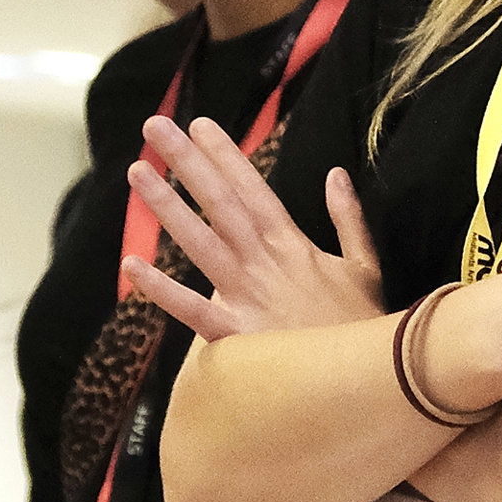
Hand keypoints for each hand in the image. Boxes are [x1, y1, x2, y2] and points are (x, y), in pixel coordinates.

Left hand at [123, 117, 383, 339]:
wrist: (368, 378)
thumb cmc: (363, 326)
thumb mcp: (365, 265)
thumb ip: (347, 218)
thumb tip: (336, 174)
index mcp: (294, 245)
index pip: (254, 189)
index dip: (226, 155)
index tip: (200, 124)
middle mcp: (265, 262)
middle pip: (220, 203)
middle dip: (187, 162)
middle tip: (156, 126)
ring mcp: (248, 297)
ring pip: (200, 243)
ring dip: (167, 207)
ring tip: (137, 172)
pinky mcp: (237, 334)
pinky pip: (192, 310)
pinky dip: (162, 291)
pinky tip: (132, 266)